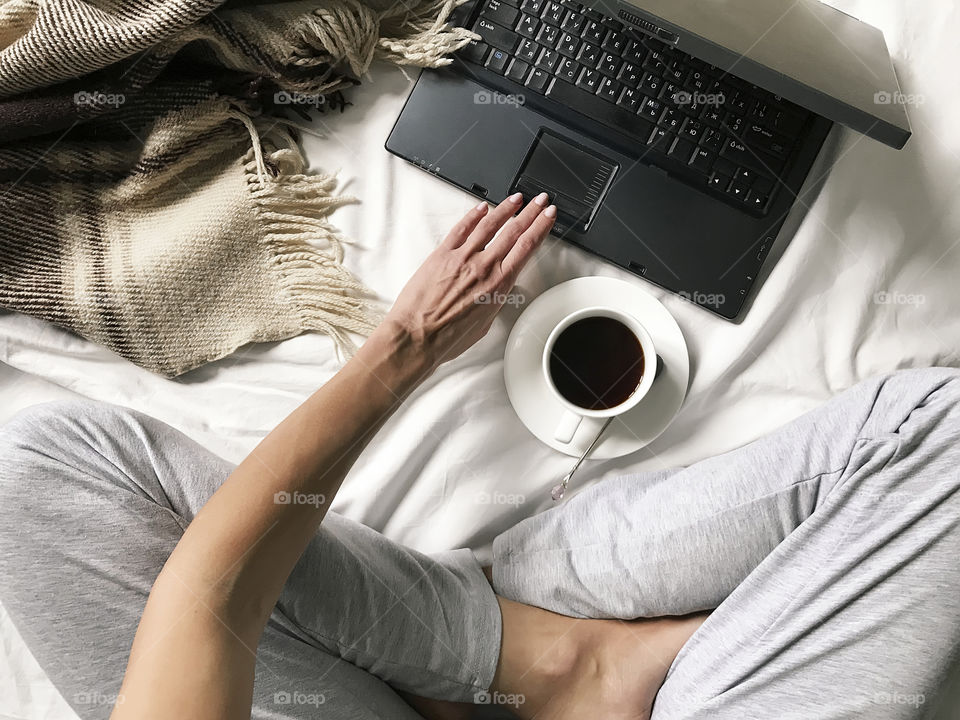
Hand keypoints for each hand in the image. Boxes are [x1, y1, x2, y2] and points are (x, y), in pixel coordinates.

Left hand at [369, 192, 555, 378]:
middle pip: (514, 230)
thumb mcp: (485, 323)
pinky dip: (473, 215)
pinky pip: (461, 229)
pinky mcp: (441, 254)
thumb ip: (495, 300)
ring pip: (489, 224)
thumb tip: (497, 291)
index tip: (548, 215)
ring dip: (506, 208)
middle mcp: (483, 266)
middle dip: (531, 212)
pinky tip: (482, 208)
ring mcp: (462, 257)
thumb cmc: (447, 337)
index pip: (527, 246)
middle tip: (541, 200)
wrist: (417, 336)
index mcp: (499, 284)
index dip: (541, 227)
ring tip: (516, 198)